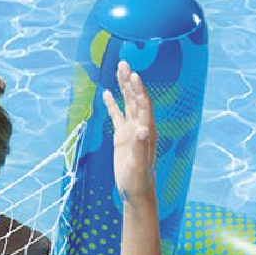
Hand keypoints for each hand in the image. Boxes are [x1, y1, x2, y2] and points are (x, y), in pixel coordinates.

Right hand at [102, 60, 155, 202]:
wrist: (136, 192)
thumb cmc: (138, 181)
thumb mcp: (138, 165)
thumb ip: (140, 147)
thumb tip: (142, 129)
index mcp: (146, 130)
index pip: (143, 105)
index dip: (138, 90)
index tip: (133, 75)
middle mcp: (141, 126)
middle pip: (136, 98)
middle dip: (130, 81)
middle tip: (124, 63)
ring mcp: (131, 130)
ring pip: (128, 103)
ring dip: (124, 87)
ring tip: (119, 69)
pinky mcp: (122, 137)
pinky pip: (118, 116)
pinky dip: (113, 104)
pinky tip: (108, 93)